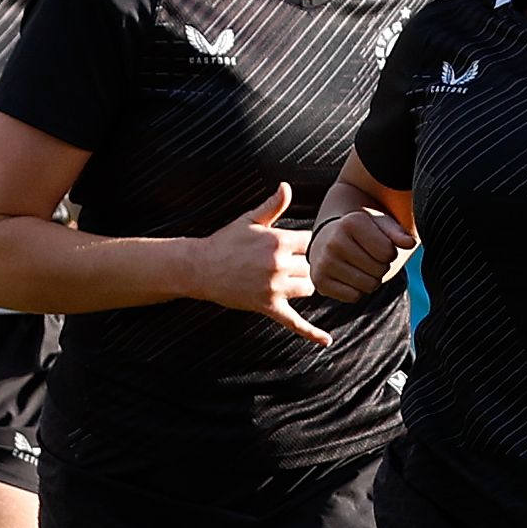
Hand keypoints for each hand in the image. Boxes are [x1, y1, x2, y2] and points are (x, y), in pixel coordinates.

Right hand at [185, 181, 329, 343]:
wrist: (200, 267)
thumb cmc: (225, 241)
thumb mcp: (250, 220)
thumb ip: (273, 206)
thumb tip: (287, 186)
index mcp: (278, 240)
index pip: (312, 242)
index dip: (308, 244)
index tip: (300, 245)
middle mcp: (279, 264)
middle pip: (313, 265)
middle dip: (307, 264)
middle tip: (292, 263)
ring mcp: (274, 287)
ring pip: (309, 288)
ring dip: (306, 284)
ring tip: (293, 279)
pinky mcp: (268, 306)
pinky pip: (294, 322)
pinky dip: (311, 332)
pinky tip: (326, 341)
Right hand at [311, 202, 409, 303]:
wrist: (327, 239)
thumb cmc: (361, 232)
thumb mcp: (380, 225)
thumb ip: (398, 233)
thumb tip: (410, 243)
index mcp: (352, 223)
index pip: (388, 253)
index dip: (389, 253)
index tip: (378, 246)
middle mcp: (335, 241)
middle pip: (379, 270)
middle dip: (380, 267)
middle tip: (367, 257)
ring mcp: (324, 262)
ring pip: (369, 286)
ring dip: (370, 280)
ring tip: (359, 266)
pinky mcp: (319, 281)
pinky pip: (354, 297)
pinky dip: (356, 290)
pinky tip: (348, 276)